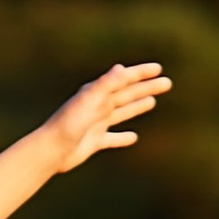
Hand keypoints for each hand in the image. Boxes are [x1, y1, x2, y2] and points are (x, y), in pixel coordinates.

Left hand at [42, 60, 170, 172]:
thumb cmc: (68, 124)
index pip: (124, 79)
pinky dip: (124, 138)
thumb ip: (105, 85)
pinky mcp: (94, 141)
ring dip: (137, 106)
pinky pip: (113, 138)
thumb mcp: (89, 101)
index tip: (158, 69)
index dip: (141, 73)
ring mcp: (97, 123)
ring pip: (122, 112)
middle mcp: (98, 105)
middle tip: (167, 83)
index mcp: (97, 93)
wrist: (51, 150)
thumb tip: (122, 68)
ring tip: (152, 102)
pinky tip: (133, 138)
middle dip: (146, 88)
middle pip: (127, 94)